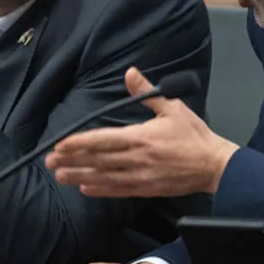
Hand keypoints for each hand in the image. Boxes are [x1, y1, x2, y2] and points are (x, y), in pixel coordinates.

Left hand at [46, 67, 238, 196]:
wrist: (214, 166)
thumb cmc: (193, 134)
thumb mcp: (172, 107)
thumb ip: (147, 92)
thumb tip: (129, 73)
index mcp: (142, 137)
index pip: (104, 140)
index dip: (80, 143)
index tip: (61, 144)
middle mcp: (137, 159)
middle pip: (98, 161)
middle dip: (72, 161)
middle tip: (49, 161)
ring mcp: (141, 177)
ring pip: (104, 178)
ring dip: (80, 176)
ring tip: (60, 176)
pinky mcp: (146, 189)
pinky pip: (118, 191)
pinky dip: (100, 190)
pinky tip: (85, 188)